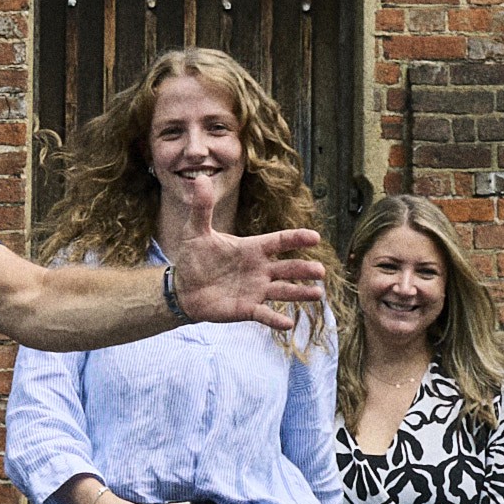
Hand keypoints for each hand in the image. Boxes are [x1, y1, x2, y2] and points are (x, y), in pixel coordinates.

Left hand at [157, 211, 333, 335]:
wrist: (182, 288)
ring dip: (300, 293)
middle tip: (320, 271)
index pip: (279, 241)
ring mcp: (255, 290)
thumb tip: (200, 179)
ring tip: (318, 294)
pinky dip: (276, 319)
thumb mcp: (196, 231)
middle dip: (304, 269)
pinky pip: (264, 314)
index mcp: (252, 248)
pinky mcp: (247, 309)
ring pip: (283, 291)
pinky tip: (289, 324)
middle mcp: (260, 269)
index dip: (297, 239)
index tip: (315, 237)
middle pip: (288, 268)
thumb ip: (202, 207)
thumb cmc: (194, 257)